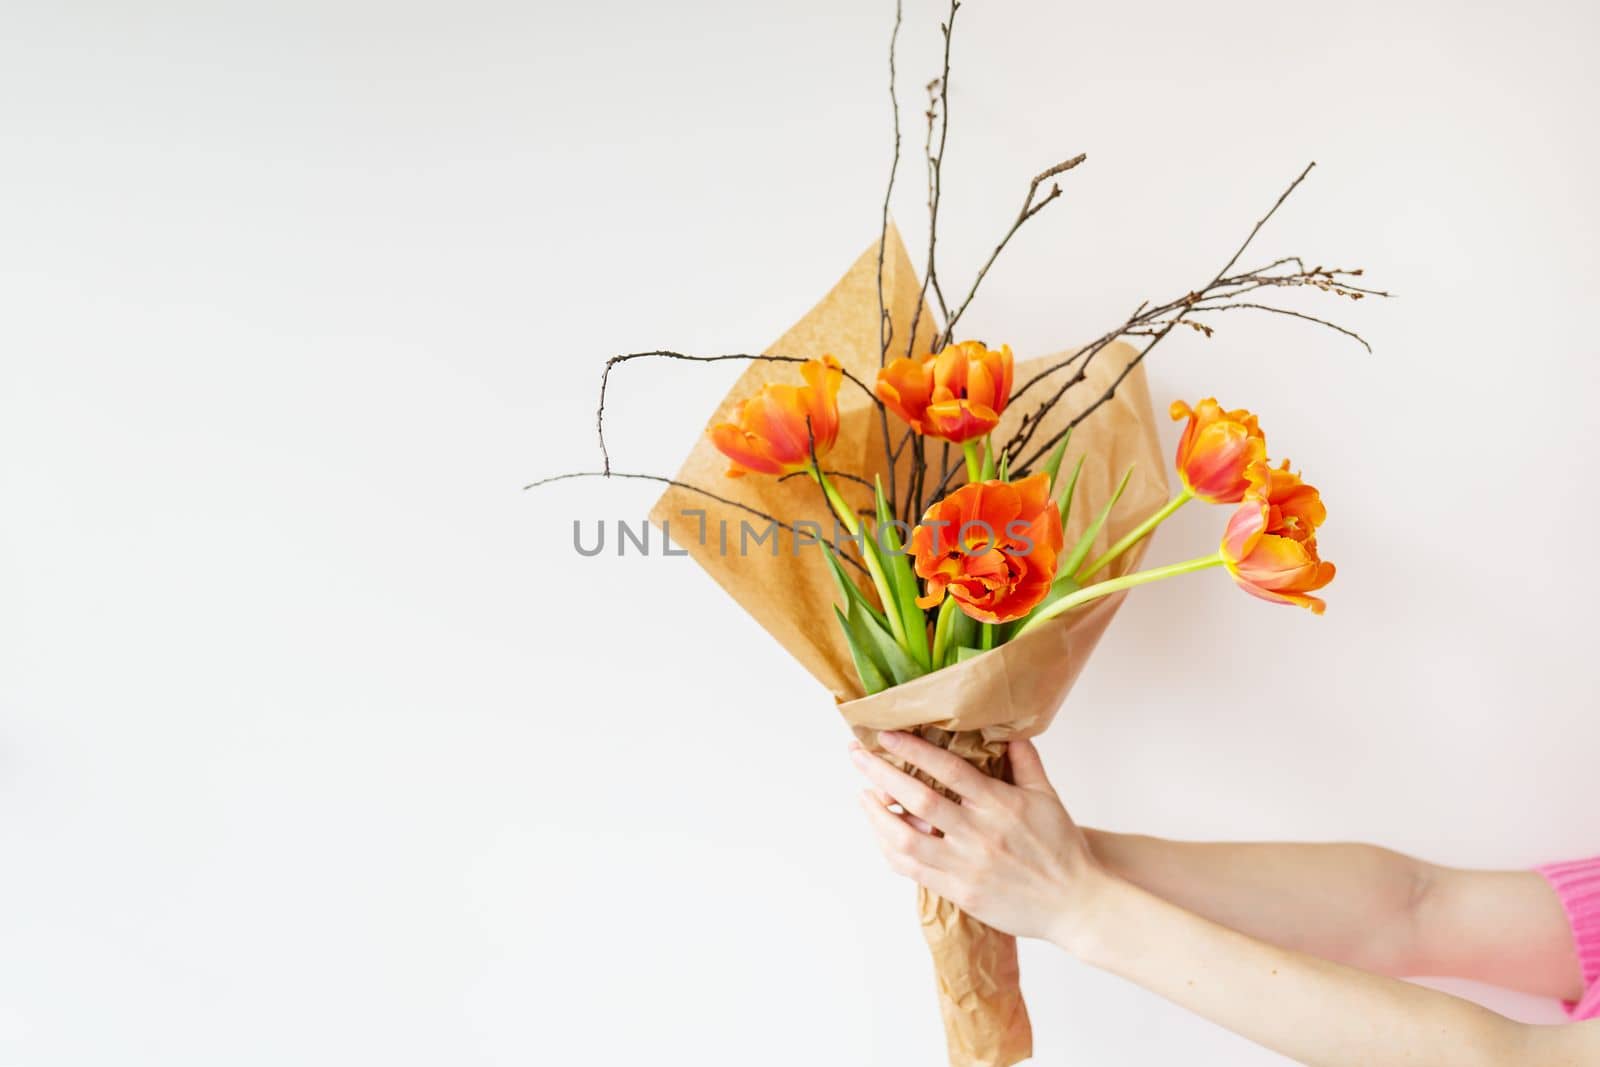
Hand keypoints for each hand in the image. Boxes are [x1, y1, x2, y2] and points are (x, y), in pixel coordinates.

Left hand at [849, 730, 1113, 950]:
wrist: (1076, 904)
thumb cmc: (1063, 849)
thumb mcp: (1047, 797)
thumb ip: (1024, 761)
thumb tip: (1005, 730)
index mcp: (999, 805)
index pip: (948, 769)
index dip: (913, 749)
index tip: (886, 734)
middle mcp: (979, 834)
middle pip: (918, 799)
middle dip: (881, 773)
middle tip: (856, 754)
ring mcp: (966, 866)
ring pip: (906, 840)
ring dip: (876, 815)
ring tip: (862, 794)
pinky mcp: (960, 893)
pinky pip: (914, 871)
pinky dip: (890, 849)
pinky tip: (881, 832)